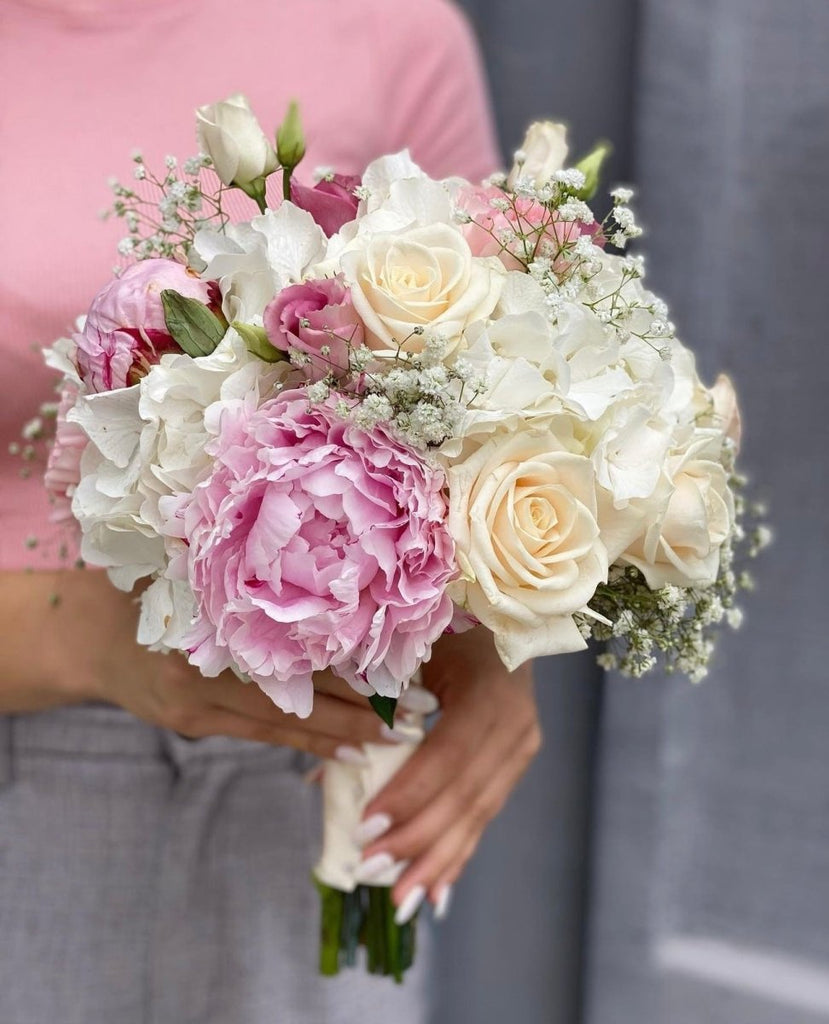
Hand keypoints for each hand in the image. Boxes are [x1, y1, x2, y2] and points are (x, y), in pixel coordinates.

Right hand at [0, 568, 388, 758]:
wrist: (85, 636)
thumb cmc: (145, 586)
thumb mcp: (184, 563)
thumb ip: (237, 566)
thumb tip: (317, 559)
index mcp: (208, 622)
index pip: (296, 649)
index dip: (351, 663)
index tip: (403, 669)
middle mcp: (205, 670)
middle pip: (299, 693)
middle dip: (362, 707)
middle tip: (420, 713)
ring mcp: (198, 706)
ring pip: (284, 722)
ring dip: (341, 733)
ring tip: (394, 740)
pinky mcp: (195, 724)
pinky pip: (261, 734)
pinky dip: (304, 741)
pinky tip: (343, 750)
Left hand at [358, 627, 540, 920]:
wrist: (502, 611)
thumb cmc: (444, 621)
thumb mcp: (411, 647)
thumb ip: (374, 699)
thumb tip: (326, 766)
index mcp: (488, 687)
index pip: (447, 755)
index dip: (409, 794)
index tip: (365, 826)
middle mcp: (515, 721)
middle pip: (465, 793)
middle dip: (417, 839)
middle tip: (371, 871)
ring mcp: (522, 744)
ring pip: (478, 812)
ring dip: (436, 859)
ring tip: (401, 900)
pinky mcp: (516, 760)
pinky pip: (486, 811)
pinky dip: (458, 851)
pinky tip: (436, 892)